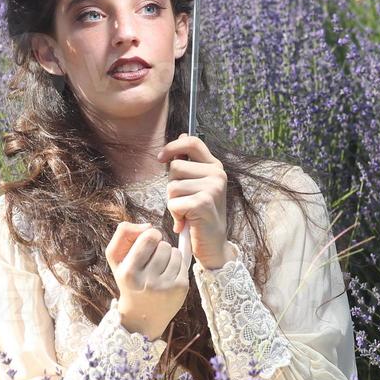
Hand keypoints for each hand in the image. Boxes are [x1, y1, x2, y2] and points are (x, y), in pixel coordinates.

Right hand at [106, 221, 190, 340]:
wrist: (141, 315)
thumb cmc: (128, 280)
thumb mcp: (116, 258)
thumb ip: (124, 234)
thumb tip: (149, 225)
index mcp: (129, 272)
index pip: (148, 237)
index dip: (151, 235)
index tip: (148, 244)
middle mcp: (147, 281)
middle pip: (163, 244)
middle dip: (160, 246)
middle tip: (153, 258)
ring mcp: (165, 286)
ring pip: (175, 252)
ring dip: (169, 255)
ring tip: (160, 267)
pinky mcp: (180, 288)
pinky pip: (184, 262)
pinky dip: (177, 264)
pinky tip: (168, 274)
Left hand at [157, 133, 230, 269]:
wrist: (213, 245)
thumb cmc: (201, 216)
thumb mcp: (198, 185)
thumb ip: (190, 163)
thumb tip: (182, 134)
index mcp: (215, 167)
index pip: (192, 142)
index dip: (173, 146)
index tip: (161, 157)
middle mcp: (217, 174)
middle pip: (175, 167)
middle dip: (172, 186)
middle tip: (185, 202)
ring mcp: (212, 188)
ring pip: (172, 186)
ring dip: (173, 203)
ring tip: (186, 213)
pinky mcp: (203, 202)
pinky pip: (174, 203)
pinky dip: (175, 215)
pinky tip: (186, 221)